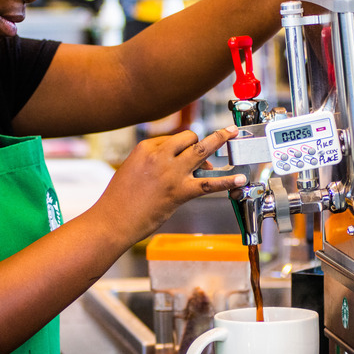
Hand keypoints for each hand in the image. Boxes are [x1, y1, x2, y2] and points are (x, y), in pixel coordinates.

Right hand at [96, 125, 245, 241]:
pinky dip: (226, 180)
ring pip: (201, 150)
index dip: (182, 146)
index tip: (186, 155)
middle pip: (188, 137)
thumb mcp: (130, 169)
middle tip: (219, 137)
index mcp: (145, 148)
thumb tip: (174, 162)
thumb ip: (151, 161)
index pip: (171, 138)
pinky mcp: (180, 192)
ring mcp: (171, 173)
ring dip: (220, 139)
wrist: (113, 220)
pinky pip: (208, 183)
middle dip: (202, 138)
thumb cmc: (119, 199)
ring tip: (232, 133)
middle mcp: (160, 156)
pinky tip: (240, 178)